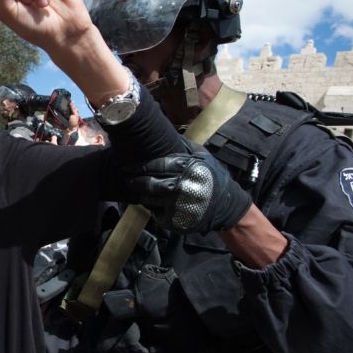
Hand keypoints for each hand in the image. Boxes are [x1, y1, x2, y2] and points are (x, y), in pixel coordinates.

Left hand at [124, 152, 251, 233]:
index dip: (139, 165)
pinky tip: (150, 201)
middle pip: (149, 183)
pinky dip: (151, 207)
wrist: (227, 207)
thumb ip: (184, 146)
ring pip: (149, 198)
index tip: (125, 164)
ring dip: (141, 193)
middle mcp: (181, 186)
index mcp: (187, 168)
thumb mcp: (204, 158)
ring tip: (137, 188)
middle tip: (126, 176)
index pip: (156, 165)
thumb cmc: (213, 179)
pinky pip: (155, 212)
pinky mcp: (175, 220)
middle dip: (134, 180)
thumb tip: (165, 133)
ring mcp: (177, 205)